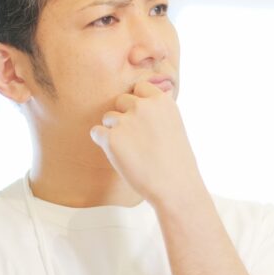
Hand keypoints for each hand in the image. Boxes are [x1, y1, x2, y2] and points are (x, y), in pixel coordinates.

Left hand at [90, 81, 205, 210]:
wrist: (175, 186)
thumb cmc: (177, 161)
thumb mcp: (175, 125)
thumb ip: (158, 111)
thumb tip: (145, 101)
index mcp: (161, 100)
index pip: (139, 88)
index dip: (138, 104)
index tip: (143, 120)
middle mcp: (143, 106)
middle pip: (121, 101)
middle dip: (125, 117)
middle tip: (137, 139)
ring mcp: (125, 121)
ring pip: (108, 118)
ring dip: (114, 131)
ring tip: (132, 151)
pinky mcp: (111, 138)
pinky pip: (96, 132)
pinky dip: (103, 143)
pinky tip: (119, 155)